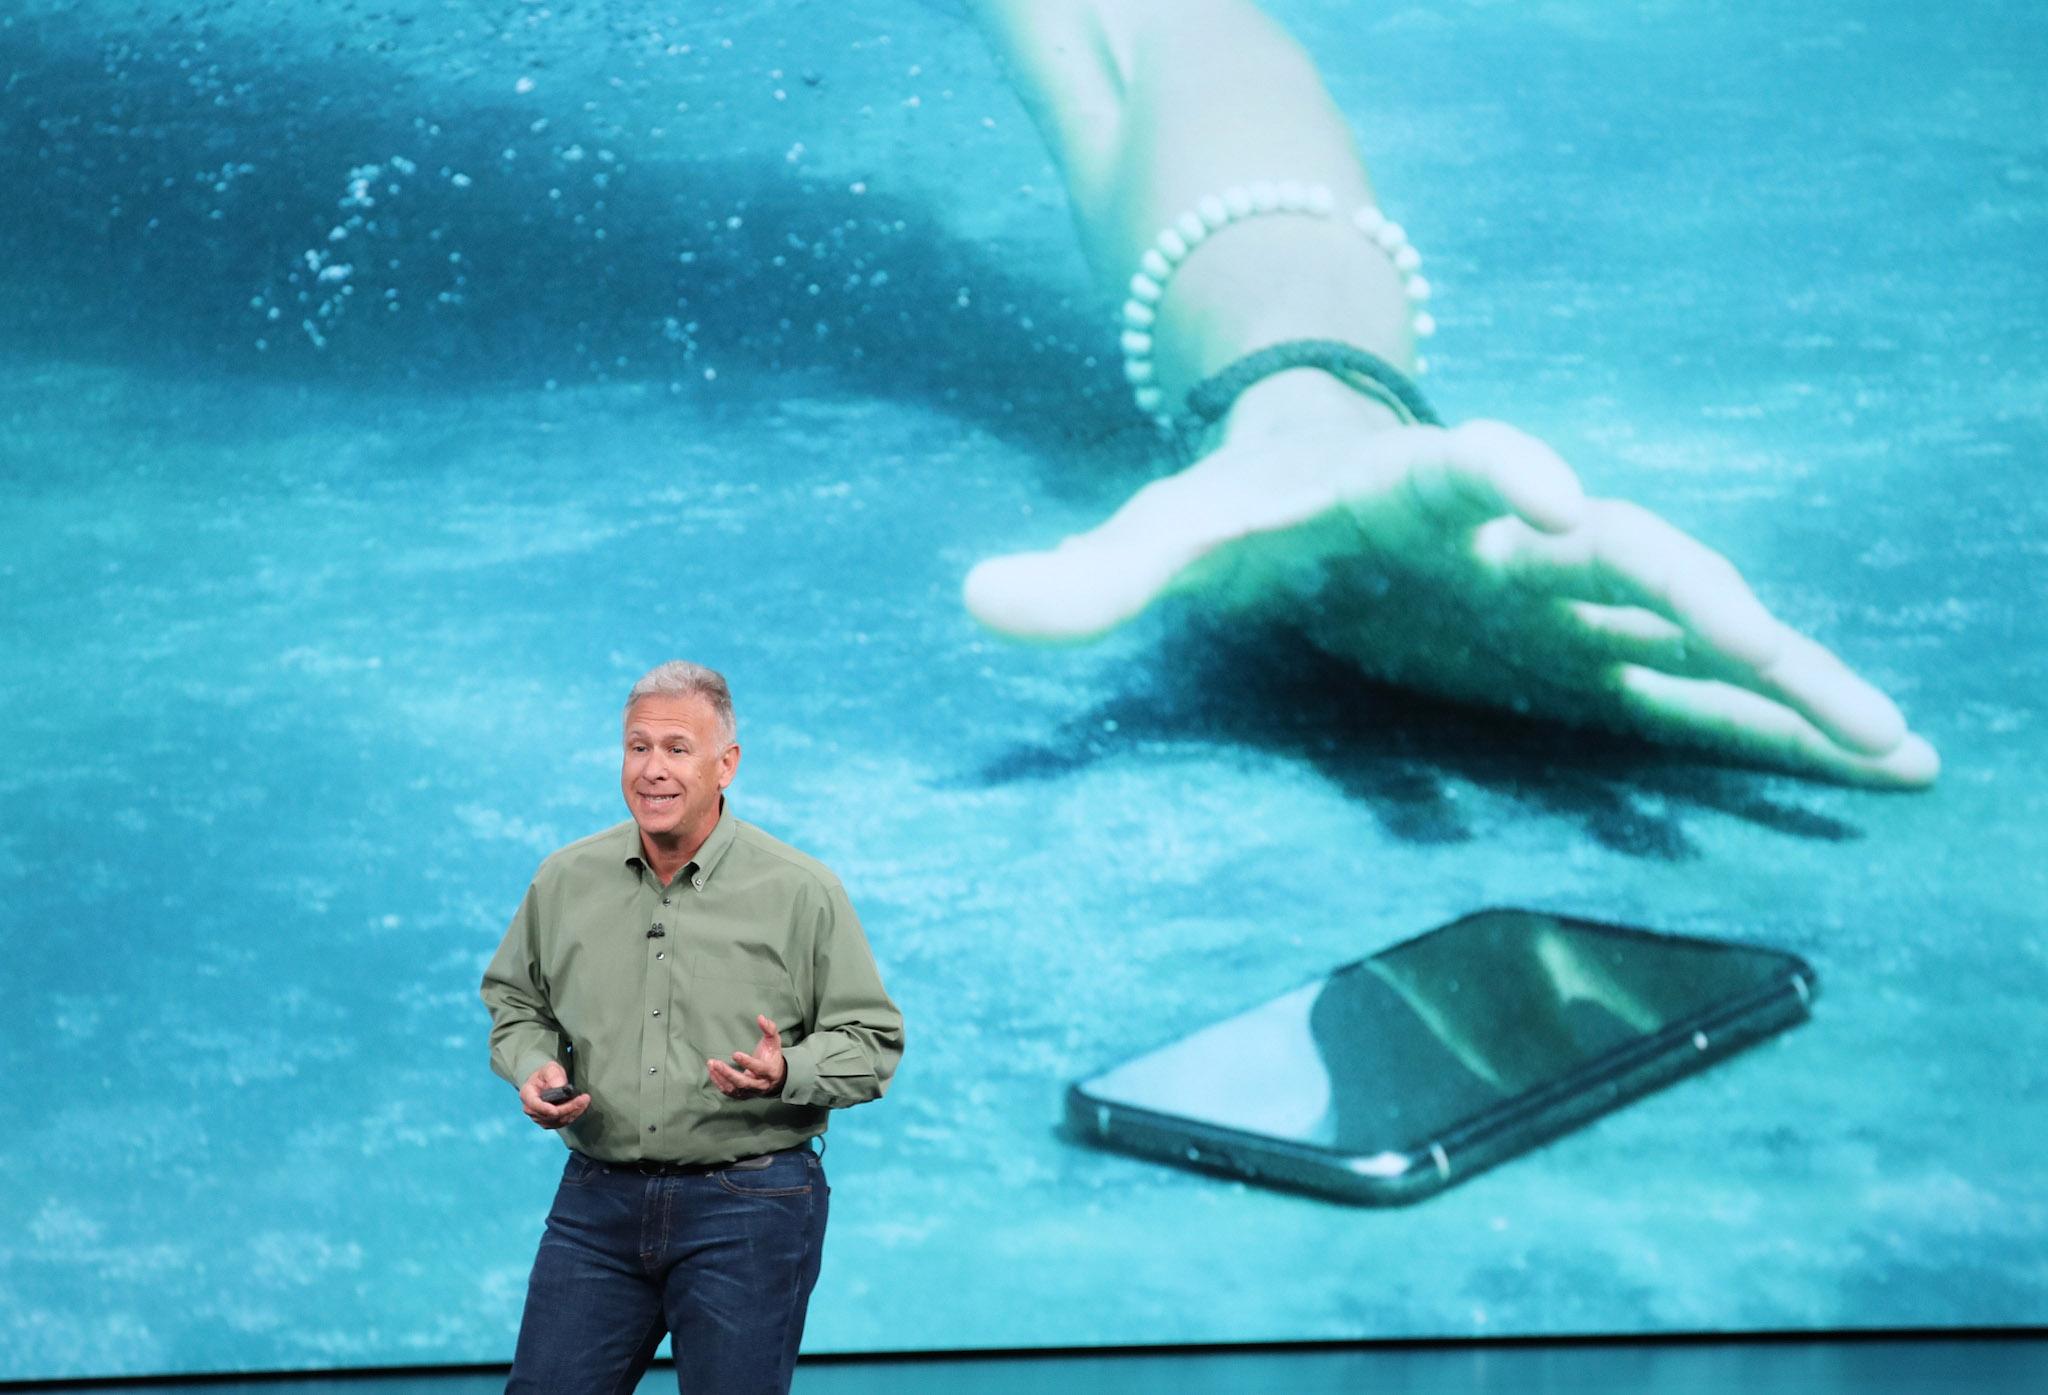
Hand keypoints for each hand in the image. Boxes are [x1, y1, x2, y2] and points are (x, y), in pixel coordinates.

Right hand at [519, 1061, 589, 1129]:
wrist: (547, 1082)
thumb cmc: (547, 1074)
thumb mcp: (550, 1069)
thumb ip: (553, 1075)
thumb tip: (559, 1087)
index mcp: (527, 1094)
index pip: (535, 1105)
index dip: (546, 1109)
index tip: (557, 1109)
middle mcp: (531, 1109)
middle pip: (550, 1114)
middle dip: (568, 1108)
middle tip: (584, 1099)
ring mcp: (539, 1118)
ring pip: (558, 1120)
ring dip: (573, 1111)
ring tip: (585, 1100)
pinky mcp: (549, 1122)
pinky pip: (562, 1122)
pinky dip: (573, 1115)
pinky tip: (581, 1106)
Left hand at [708, 1014, 787, 1097]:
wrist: (776, 1078)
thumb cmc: (772, 1056)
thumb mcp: (774, 1042)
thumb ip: (769, 1029)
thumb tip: (761, 1017)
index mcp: (770, 1071)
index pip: (759, 1069)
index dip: (747, 1063)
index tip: (734, 1054)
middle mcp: (760, 1084)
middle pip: (743, 1083)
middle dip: (728, 1073)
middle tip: (715, 1062)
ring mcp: (750, 1091)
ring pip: (734, 1089)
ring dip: (721, 1077)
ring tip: (711, 1064)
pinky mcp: (742, 1095)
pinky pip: (729, 1092)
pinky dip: (719, 1082)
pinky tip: (712, 1071)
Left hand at [963, 372, 1937, 787]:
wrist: (1325, 480)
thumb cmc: (1248, 512)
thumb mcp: (1171, 538)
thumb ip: (1087, 572)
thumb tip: (977, 600)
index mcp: (1408, 493)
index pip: (1460, 468)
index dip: (1504, 471)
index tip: (1548, 496)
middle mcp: (1513, 537)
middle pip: (1625, 553)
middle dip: (1705, 604)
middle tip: (1783, 660)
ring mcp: (1563, 595)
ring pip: (1692, 629)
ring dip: (1784, 682)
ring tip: (1893, 751)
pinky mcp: (1584, 650)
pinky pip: (1690, 689)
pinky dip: (1769, 722)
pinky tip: (1859, 765)